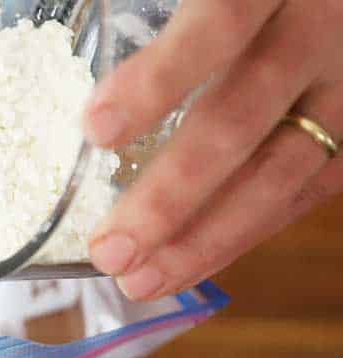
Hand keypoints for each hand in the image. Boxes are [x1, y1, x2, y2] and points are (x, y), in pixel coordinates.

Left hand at [85, 0, 342, 297]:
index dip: (159, 79)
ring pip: (277, 175)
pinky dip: (236, 238)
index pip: (220, 24)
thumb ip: (168, 18)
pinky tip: (182, 268)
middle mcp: (317, 31)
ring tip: (139, 281)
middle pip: (241, 119)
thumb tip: (90, 89)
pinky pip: (296, 197)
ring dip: (202, 241)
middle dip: (170, 196)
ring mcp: (341, 88)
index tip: (95, 128)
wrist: (331, 5)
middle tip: (110, 250)